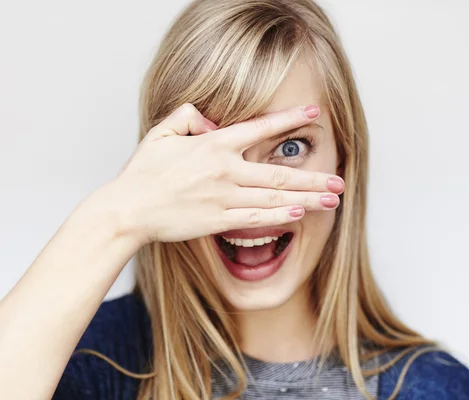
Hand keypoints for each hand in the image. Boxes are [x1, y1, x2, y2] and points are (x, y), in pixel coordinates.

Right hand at [95, 103, 343, 244]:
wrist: (129, 209)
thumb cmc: (143, 172)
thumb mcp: (160, 132)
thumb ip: (187, 116)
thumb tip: (211, 118)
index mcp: (212, 145)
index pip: (259, 128)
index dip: (289, 120)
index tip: (314, 116)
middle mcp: (224, 170)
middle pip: (278, 173)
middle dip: (313, 177)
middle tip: (339, 180)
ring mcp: (223, 197)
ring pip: (274, 198)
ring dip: (307, 199)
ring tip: (332, 199)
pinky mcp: (217, 220)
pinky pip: (256, 219)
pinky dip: (280, 216)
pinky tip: (300, 214)